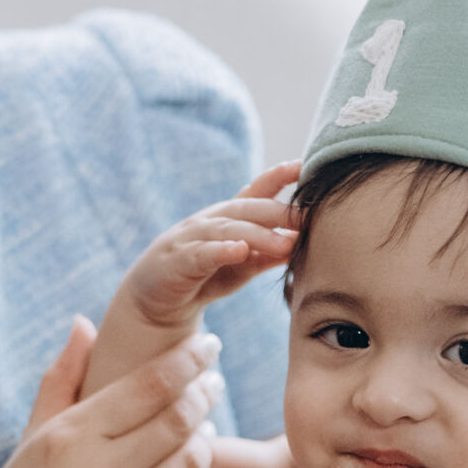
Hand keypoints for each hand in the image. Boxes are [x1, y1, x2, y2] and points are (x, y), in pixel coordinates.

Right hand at [0, 318, 224, 467]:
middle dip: (206, 392)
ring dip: (206, 438)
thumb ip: (59, 381)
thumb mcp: (26, 445)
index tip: (208, 347)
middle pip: (180, 417)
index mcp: (66, 441)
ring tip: (200, 427)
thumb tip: (85, 324)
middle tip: (213, 381)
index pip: (149, 384)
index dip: (189, 359)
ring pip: (195, 461)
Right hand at [116, 165, 300, 341]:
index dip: (279, 176)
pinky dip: (221, 251)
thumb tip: (299, 243)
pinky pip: (202, 253)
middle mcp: (212, 220)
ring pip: (229, 231)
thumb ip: (267, 254)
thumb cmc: (206, 278)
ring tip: (287, 244)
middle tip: (310, 218)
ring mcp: (193, 238)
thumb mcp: (242, 266)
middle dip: (280, 212)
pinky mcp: (178, 261)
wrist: (157, 302)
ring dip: (259, 235)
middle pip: (249, 209)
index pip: (256, 191)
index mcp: (230, 217)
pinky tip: (239, 250)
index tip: (306, 165)